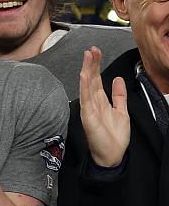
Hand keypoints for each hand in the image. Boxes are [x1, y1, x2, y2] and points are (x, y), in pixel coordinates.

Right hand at [79, 46, 129, 168]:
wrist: (112, 155)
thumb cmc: (114, 137)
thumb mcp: (122, 112)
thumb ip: (119, 96)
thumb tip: (118, 79)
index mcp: (101, 101)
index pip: (97, 79)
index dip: (97, 65)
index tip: (96, 52)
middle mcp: (93, 103)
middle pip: (91, 79)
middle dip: (91, 64)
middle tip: (92, 49)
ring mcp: (89, 109)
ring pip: (87, 86)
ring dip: (87, 70)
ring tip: (88, 57)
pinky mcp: (88, 116)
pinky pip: (85, 99)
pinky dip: (84, 87)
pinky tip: (84, 76)